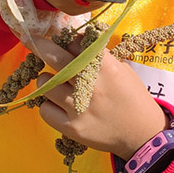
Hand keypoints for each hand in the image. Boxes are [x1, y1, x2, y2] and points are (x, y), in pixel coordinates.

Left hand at [30, 32, 167, 159]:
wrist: (142, 134)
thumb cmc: (132, 98)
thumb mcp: (122, 69)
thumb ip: (99, 56)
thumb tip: (74, 43)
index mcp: (106, 67)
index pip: (75, 43)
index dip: (69, 41)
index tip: (65, 42)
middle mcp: (91, 85)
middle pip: (55, 57)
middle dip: (39, 44)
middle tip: (31, 37)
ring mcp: (79, 107)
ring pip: (45, 83)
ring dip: (47, 80)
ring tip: (55, 83)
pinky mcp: (72, 128)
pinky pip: (45, 110)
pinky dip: (48, 105)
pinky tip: (58, 105)